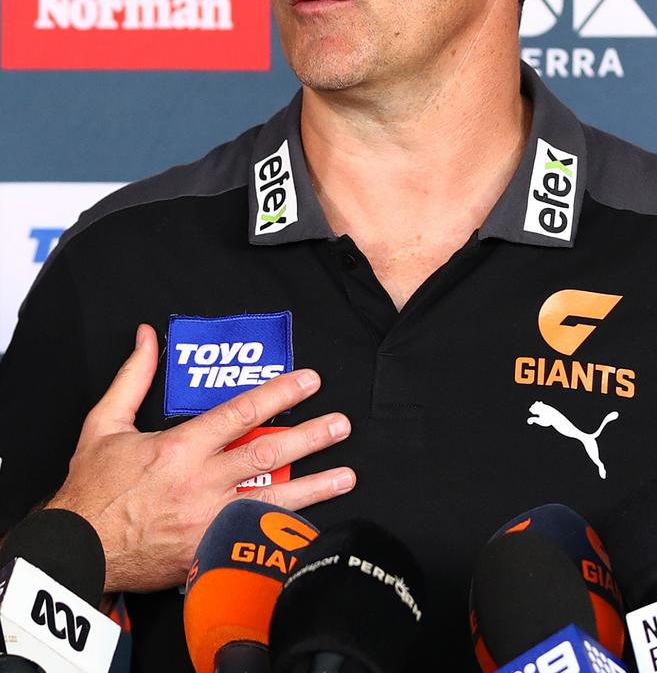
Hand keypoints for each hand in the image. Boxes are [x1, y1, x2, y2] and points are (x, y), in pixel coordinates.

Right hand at [47, 324, 354, 592]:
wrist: (77, 551)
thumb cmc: (91, 489)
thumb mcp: (104, 424)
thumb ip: (132, 377)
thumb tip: (147, 336)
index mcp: (180, 448)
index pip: (242, 412)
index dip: (280, 393)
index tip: (309, 381)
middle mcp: (201, 483)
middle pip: (268, 454)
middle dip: (310, 436)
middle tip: (341, 423)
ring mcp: (209, 521)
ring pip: (273, 499)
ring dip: (315, 486)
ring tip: (348, 474)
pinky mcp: (209, 552)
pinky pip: (257, 540)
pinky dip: (287, 533)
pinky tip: (314, 526)